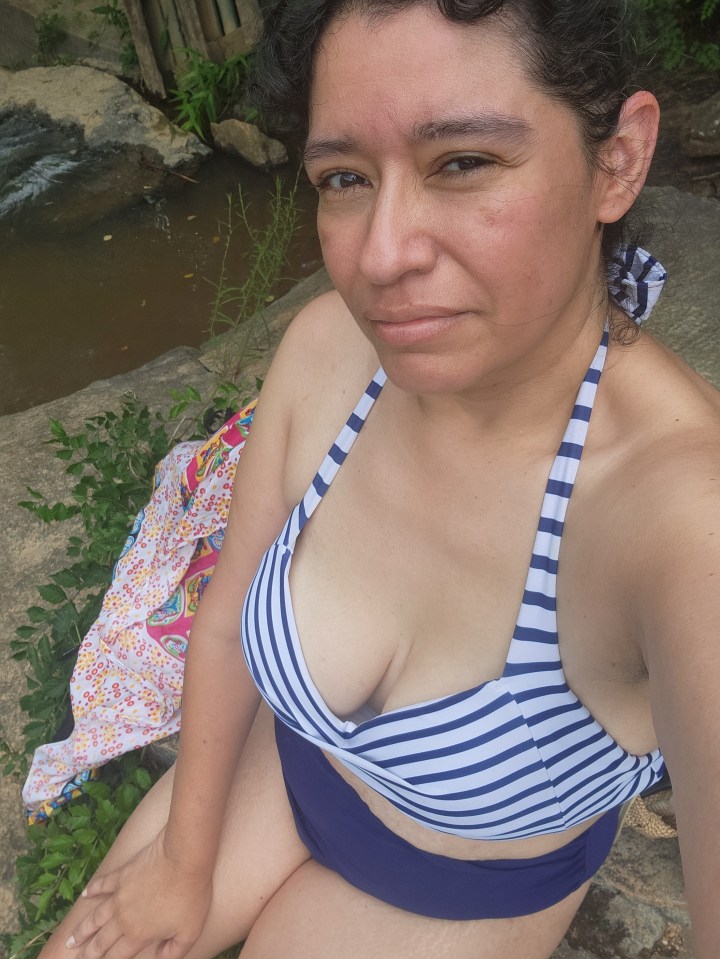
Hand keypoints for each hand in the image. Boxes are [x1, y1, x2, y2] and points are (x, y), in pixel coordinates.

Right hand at [66, 831, 211, 958]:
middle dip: (87, 953)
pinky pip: (104, 884)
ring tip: (71, 940)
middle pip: (100, 941)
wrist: (183, 857)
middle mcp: (123, 918)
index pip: (115, 957)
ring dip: (82, 930)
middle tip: (77, 957)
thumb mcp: (189, 932)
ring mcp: (120, 894)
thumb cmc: (190, 895)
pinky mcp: (122, 874)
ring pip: (95, 917)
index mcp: (138, 934)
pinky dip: (93, 890)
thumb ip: (173, 952)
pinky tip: (86, 894)